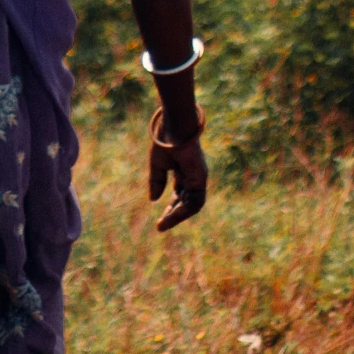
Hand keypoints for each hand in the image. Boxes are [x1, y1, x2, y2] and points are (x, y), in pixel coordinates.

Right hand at [148, 107, 208, 231]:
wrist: (173, 127)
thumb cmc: (165, 140)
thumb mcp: (158, 164)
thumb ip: (157, 181)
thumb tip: (153, 199)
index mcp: (184, 172)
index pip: (179, 195)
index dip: (170, 208)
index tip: (160, 221)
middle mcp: (194, 177)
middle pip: (186, 202)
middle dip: (174, 215)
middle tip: (161, 226)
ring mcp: (199, 178)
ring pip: (192, 205)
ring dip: (178, 216)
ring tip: (164, 223)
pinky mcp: (200, 178)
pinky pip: (195, 200)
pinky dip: (183, 209)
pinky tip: (171, 214)